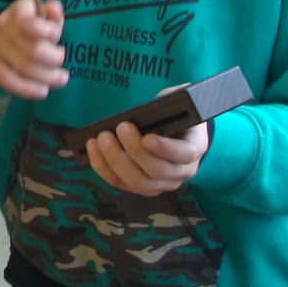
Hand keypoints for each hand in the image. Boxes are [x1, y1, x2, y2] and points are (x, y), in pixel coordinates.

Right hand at [0, 0, 69, 99]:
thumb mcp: (42, 16)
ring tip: (61, 80)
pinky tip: (43, 91)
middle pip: (34, 50)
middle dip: (54, 60)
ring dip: (48, 78)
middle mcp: (2, 27)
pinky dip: (28, 89)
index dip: (48, 32)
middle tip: (63, 66)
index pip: (30, 22)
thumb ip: (52, 14)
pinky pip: (9, 81)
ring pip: (24, 68)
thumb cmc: (30, 27)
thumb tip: (54, 9)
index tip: (56, 36)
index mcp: (17, 11)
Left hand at [85, 87, 210, 194]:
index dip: (166, 149)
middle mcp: (181, 172)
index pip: (184, 154)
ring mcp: (161, 183)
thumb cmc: (172, 115)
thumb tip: (156, 103)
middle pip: (157, 171)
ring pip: (138, 182)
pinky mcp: (140, 186)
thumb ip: (170, 101)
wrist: (171, 132)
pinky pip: (120, 182)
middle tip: (120, 128)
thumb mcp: (176, 103)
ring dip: (115, 160)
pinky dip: (103, 166)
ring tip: (101, 138)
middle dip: (134, 151)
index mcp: (194, 148)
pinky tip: (93, 147)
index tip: (147, 138)